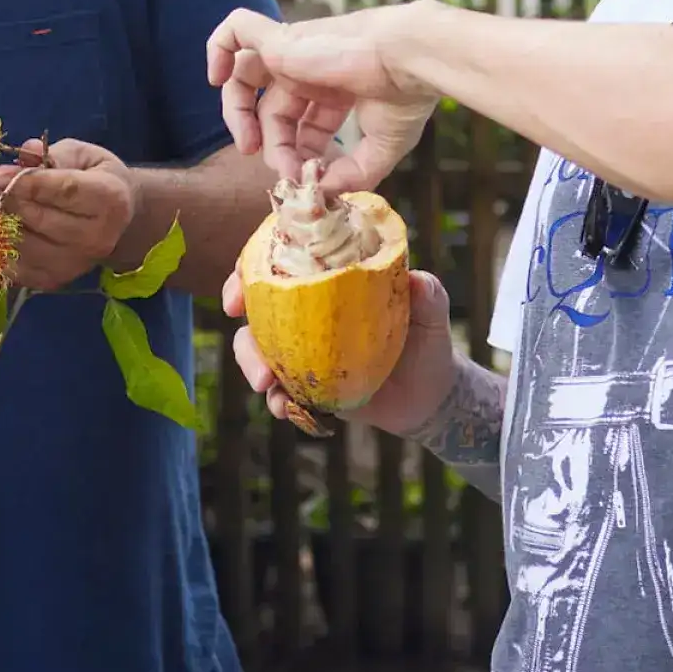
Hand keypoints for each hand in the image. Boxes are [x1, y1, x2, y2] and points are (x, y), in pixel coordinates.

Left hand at [0, 139, 136, 292]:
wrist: (115, 221)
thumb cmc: (96, 179)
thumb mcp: (82, 155)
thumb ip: (54, 154)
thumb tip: (26, 153)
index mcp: (110, 199)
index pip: (63, 192)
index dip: (26, 182)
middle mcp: (97, 238)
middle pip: (39, 219)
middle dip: (11, 200)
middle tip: (0, 187)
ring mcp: (76, 265)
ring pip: (22, 244)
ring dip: (4, 223)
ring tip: (7, 206)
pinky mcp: (55, 281)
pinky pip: (15, 267)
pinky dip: (2, 248)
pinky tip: (7, 230)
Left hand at [203, 5, 442, 193]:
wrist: (411, 60)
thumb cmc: (405, 96)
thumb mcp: (382, 149)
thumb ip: (353, 175)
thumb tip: (324, 193)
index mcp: (337, 89)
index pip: (303, 124)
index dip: (299, 155)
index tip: (309, 179)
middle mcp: (313, 69)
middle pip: (273, 109)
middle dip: (272, 145)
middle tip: (280, 169)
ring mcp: (296, 52)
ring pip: (245, 76)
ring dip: (237, 113)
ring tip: (247, 144)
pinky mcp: (282, 39)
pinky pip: (237, 28)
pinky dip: (218, 47)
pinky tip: (217, 78)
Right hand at [219, 265, 455, 436]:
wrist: (431, 395)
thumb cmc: (429, 340)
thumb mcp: (433, 311)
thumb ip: (428, 293)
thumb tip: (415, 281)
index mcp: (329, 283)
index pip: (282, 263)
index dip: (252, 267)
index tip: (241, 284)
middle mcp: (308, 314)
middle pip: (258, 306)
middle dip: (240, 314)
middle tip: (240, 325)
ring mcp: (303, 351)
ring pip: (257, 350)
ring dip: (251, 364)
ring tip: (266, 384)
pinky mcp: (307, 386)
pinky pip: (279, 392)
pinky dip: (277, 400)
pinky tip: (286, 408)